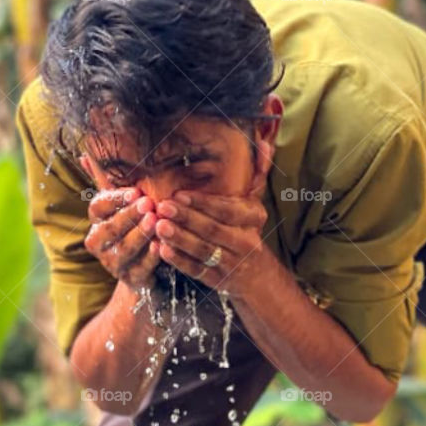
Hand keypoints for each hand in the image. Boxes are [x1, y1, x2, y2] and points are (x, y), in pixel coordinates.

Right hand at [79, 154, 161, 288]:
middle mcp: (99, 244)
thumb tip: (86, 154)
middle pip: (109, 229)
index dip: (115, 200)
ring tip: (155, 221)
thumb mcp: (122, 203)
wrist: (143, 267)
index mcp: (96, 221)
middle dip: (129, 216)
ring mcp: (113, 264)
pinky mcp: (131, 280)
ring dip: (139, 235)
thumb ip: (106, 181)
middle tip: (148, 204)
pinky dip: (150, 259)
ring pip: (123, 249)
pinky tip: (161, 246)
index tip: (135, 192)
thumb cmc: (133, 226)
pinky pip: (140, 269)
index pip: (98, 207)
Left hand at [150, 152, 271, 297]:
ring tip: (158, 227)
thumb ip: (257, 174)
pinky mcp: (217, 280)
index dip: (204, 204)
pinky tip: (161, 250)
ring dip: (179, 239)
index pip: (229, 210)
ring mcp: (231, 264)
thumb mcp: (253, 202)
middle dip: (187, 219)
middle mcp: (245, 242)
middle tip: (163, 207)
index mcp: (254, 219)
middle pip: (213, 230)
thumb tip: (267, 145)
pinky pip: (197, 271)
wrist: (257, 276)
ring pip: (204, 251)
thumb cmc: (247, 230)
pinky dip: (178, 261)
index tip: (181, 195)